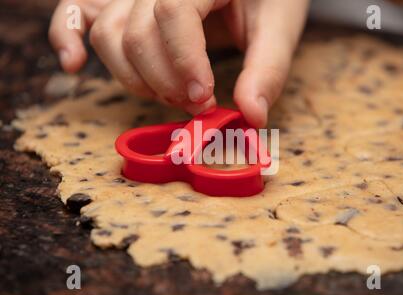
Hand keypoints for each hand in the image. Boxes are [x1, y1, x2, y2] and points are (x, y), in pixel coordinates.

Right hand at [49, 0, 308, 126]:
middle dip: (166, 82)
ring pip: (108, 34)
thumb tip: (252, 117)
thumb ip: (267, 69)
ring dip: (135, 78)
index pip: (171, 12)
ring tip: (171, 96)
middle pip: (135, 33)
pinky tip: (74, 65)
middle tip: (198, 105)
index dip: (183, 62)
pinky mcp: (118, 1)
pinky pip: (76, 12)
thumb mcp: (277, 25)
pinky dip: (66, 38)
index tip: (205, 98)